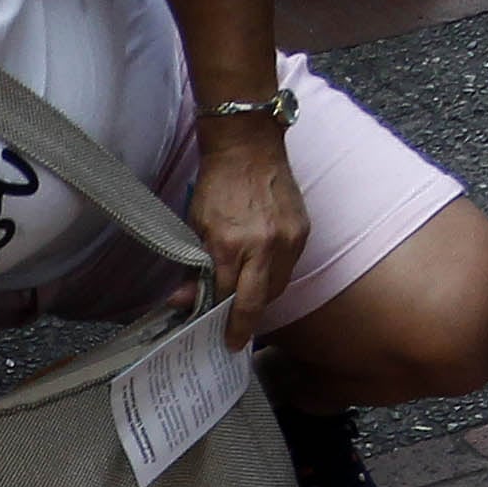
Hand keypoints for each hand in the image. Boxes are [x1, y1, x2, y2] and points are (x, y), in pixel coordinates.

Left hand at [188, 118, 308, 348]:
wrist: (248, 147)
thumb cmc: (217, 184)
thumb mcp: (196, 226)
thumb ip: (193, 266)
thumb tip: (185, 301)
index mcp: (230, 245)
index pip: (227, 298)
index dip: (223, 321)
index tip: (223, 340)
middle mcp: (264, 247)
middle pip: (258, 302)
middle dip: (246, 324)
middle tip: (236, 337)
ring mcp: (288, 240)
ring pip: (277, 288)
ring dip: (262, 300)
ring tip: (246, 306)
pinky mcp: (302, 232)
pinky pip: (289, 268)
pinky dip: (275, 277)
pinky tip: (261, 277)